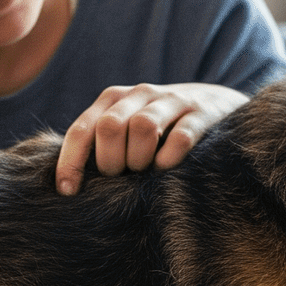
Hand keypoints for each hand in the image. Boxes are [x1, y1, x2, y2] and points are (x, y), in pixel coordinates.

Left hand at [54, 83, 246, 194]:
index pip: (82, 129)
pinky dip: (169, 159)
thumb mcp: (127, 126)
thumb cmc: (161, 127)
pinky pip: (180, 137)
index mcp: (114, 99)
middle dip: (111, 161)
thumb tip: (68, 184)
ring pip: (143, 127)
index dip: (70, 161)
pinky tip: (167, 167)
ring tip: (146, 169)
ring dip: (140, 159)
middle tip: (123, 175)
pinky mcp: (202, 114)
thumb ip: (100, 144)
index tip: (68, 191)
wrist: (217, 103)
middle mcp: (140, 94)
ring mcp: (173, 100)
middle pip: (110, 127)